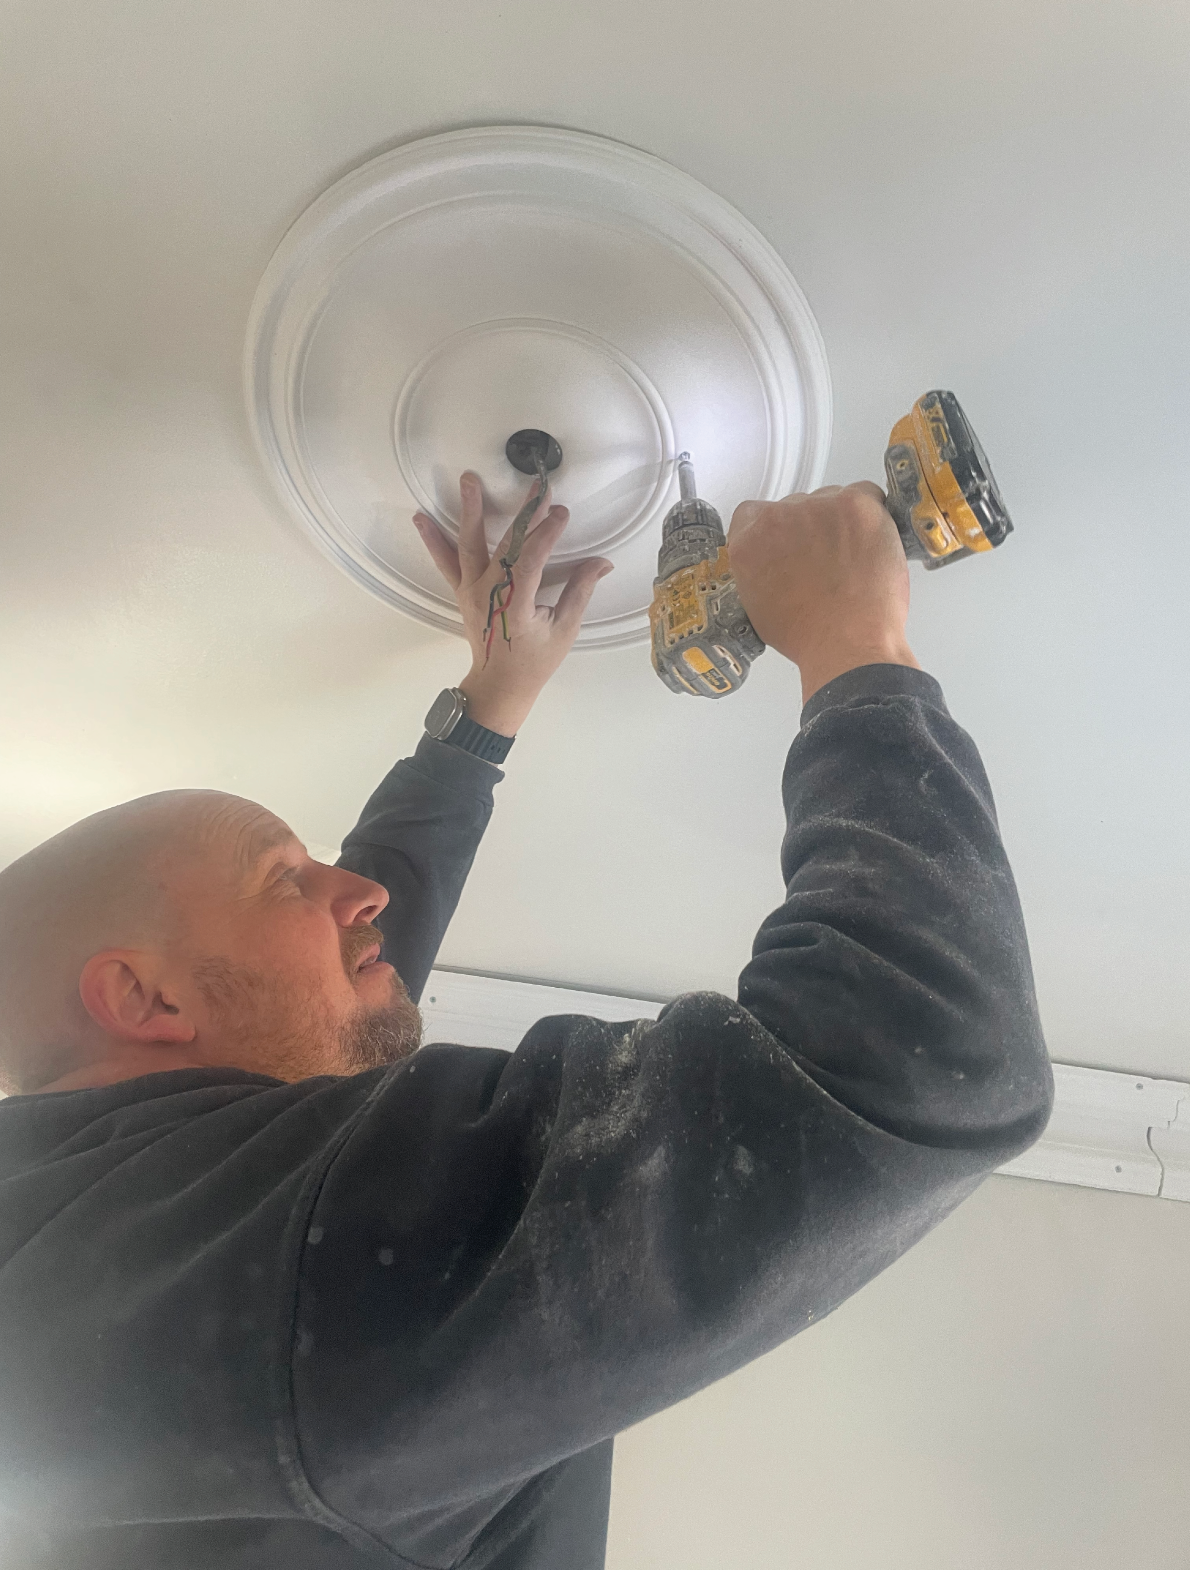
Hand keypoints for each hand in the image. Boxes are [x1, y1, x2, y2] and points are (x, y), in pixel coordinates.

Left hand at [412, 472, 613, 734]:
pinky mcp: (462, 591)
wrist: (499, 685)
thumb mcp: (564, 629)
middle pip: (507, 543)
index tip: (561, 513)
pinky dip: (433, 540)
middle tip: (538, 487)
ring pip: (469, 544)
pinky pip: (446, 562)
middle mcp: (489, 593)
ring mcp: (471, 590)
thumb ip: (580, 591)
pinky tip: (420, 518)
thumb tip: (601, 562)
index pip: (532, 558)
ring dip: (470, 509)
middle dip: (525, 513)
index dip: (547, 533)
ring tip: (468, 480)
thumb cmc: (533, 662)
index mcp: (516, 605)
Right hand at [727, 482, 919, 703]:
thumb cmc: (807, 635)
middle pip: (796, 506)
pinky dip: (871, 514)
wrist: (848, 643)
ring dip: (841, 521)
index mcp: (749, 541)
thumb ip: (759, 568)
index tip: (789, 543)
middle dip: (810, 528)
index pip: (753, 514)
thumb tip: (776, 558)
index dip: (776, 530)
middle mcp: (779, 516)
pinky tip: (870, 543)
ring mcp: (819, 507)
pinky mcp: (857, 505)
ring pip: (831, 499)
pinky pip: (866, 493)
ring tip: (853, 559)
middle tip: (827, 559)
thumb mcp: (759, 604)